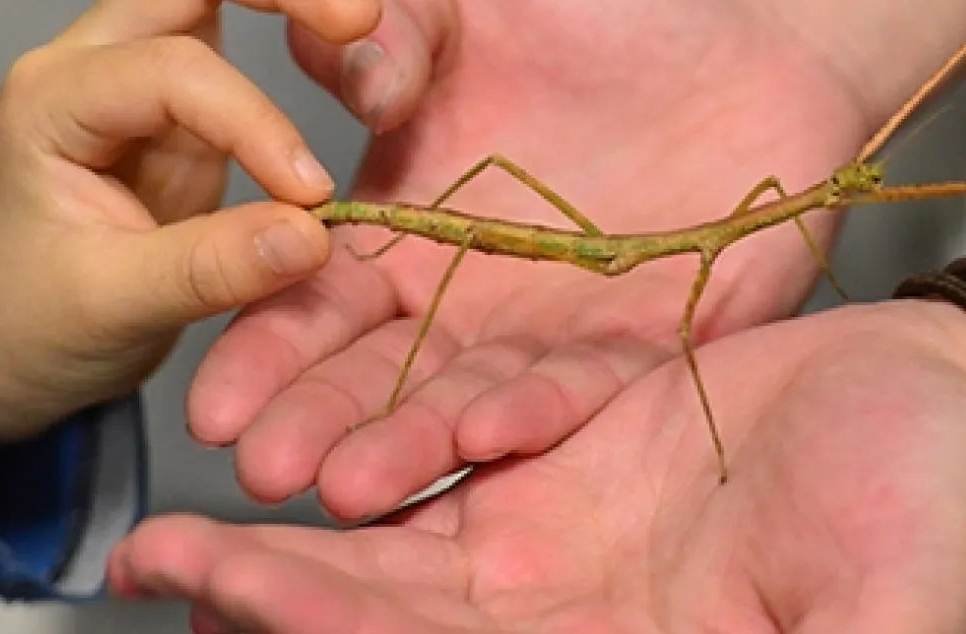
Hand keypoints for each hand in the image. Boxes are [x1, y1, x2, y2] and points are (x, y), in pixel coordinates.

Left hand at [0, 0, 382, 444]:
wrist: (1, 348)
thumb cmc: (29, 323)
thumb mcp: (111, 307)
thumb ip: (208, 268)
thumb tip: (312, 237)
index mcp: (53, 102)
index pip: (172, 72)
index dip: (254, 123)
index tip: (310, 196)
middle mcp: (93, 66)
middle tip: (361, 19)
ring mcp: (139, 78)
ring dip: (289, 6)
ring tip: (359, 27)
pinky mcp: (183, 108)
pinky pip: (243, 49)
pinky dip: (294, 34)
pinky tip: (346, 49)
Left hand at [110, 300, 965, 632]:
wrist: (932, 403)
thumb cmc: (923, 501)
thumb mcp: (881, 608)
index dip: (341, 632)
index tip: (236, 602)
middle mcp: (561, 618)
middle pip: (386, 618)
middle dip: (269, 594)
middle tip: (158, 566)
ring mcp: (546, 546)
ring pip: (385, 554)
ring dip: (281, 544)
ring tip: (173, 536)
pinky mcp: (545, 469)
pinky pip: (430, 466)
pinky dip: (358, 457)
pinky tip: (283, 457)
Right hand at [186, 0, 882, 515]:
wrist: (752, 43)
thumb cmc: (603, 23)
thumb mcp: (472, 14)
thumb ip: (398, 34)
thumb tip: (345, 65)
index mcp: (407, 234)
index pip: (316, 304)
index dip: (264, 352)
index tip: (214, 399)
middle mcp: (469, 302)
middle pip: (377, 377)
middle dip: (317, 425)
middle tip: (262, 467)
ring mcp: (551, 332)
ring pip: (466, 403)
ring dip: (408, 446)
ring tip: (350, 486)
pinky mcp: (645, 346)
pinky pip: (586, 388)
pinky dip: (537, 413)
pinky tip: (483, 437)